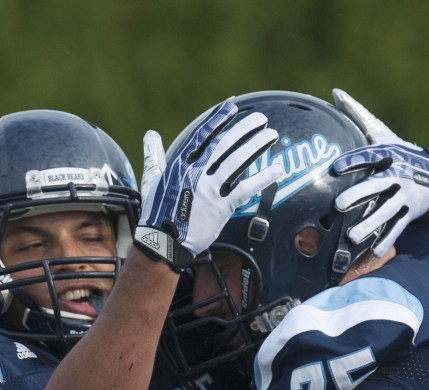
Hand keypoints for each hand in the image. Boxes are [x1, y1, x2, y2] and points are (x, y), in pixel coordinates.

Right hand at [134, 100, 284, 270]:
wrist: (163, 243)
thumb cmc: (156, 213)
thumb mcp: (152, 180)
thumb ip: (154, 155)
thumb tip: (151, 134)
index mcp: (180, 164)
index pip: (203, 135)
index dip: (218, 119)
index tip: (232, 107)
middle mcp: (196, 173)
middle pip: (224, 143)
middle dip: (244, 128)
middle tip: (260, 118)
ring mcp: (210, 190)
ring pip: (237, 161)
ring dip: (256, 145)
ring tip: (271, 135)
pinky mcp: (221, 208)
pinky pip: (246, 189)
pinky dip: (263, 178)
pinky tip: (277, 170)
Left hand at [331, 88, 428, 257]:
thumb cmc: (398, 150)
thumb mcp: (381, 132)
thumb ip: (357, 115)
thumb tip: (335, 92)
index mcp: (388, 154)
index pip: (368, 156)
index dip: (352, 161)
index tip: (335, 168)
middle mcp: (397, 175)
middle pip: (376, 186)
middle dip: (358, 195)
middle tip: (338, 205)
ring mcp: (405, 196)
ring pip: (386, 212)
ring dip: (370, 224)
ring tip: (352, 237)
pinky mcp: (410, 212)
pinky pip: (398, 228)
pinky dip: (387, 240)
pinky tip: (374, 253)